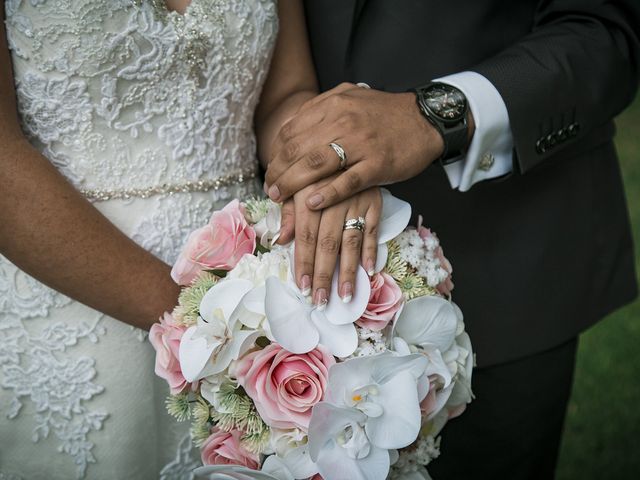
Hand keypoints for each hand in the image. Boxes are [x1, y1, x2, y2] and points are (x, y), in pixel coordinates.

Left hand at [264, 82, 444, 209]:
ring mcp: (360, 144)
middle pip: (298, 149)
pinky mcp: (377, 164)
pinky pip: (347, 181)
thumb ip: (321, 109)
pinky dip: (327, 193)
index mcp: (333, 105)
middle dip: (278, 172)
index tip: (271, 170)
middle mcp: (343, 122)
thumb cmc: (384, 113)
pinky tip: (311, 203)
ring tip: (279, 197)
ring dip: (292, 184)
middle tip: (270, 188)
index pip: (292, 131)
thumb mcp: (350, 99)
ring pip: (316, 165)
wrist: (425, 119)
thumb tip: (291, 126)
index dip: (276, 154)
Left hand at [277, 181, 381, 307]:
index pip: (306, 236)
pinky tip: (369, 272)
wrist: (343, 142)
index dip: (303, 262)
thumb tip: (280, 240)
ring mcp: (357, 201)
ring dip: (348, 271)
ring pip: (351, 240)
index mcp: (310, 194)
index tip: (301, 287)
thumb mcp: (297, 184)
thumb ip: (289, 212)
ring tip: (344, 296)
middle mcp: (333, 199)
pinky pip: (373, 229)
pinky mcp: (375, 201)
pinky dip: (371, 251)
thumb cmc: (314, 170)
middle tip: (320, 301)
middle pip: (328, 243)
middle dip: (324, 275)